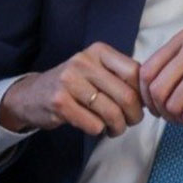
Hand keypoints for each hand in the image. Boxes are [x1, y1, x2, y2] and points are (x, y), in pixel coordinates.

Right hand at [0, 42, 142, 136]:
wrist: (32, 95)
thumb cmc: (73, 85)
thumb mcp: (96, 70)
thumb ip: (121, 76)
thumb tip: (150, 95)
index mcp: (98, 51)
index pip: (135, 72)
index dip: (144, 94)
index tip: (143, 106)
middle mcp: (84, 61)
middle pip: (127, 96)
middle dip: (134, 116)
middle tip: (131, 122)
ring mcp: (69, 81)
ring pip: (112, 113)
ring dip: (118, 127)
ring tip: (114, 128)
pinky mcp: (59, 102)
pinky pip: (94, 124)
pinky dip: (99, 131)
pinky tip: (95, 127)